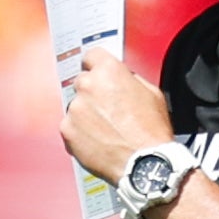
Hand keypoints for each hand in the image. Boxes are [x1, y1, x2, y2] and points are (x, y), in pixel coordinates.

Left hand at [60, 46, 174, 186]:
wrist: (144, 163)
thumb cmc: (151, 131)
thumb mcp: (152, 93)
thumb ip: (130, 79)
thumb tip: (121, 78)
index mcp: (108, 70)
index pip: (92, 56)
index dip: (97, 66)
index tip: (98, 74)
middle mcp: (87, 85)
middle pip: (83, 82)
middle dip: (93, 93)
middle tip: (108, 110)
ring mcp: (74, 109)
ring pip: (76, 107)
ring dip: (86, 115)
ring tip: (106, 131)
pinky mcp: (67, 130)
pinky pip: (70, 127)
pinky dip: (80, 134)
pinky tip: (98, 142)